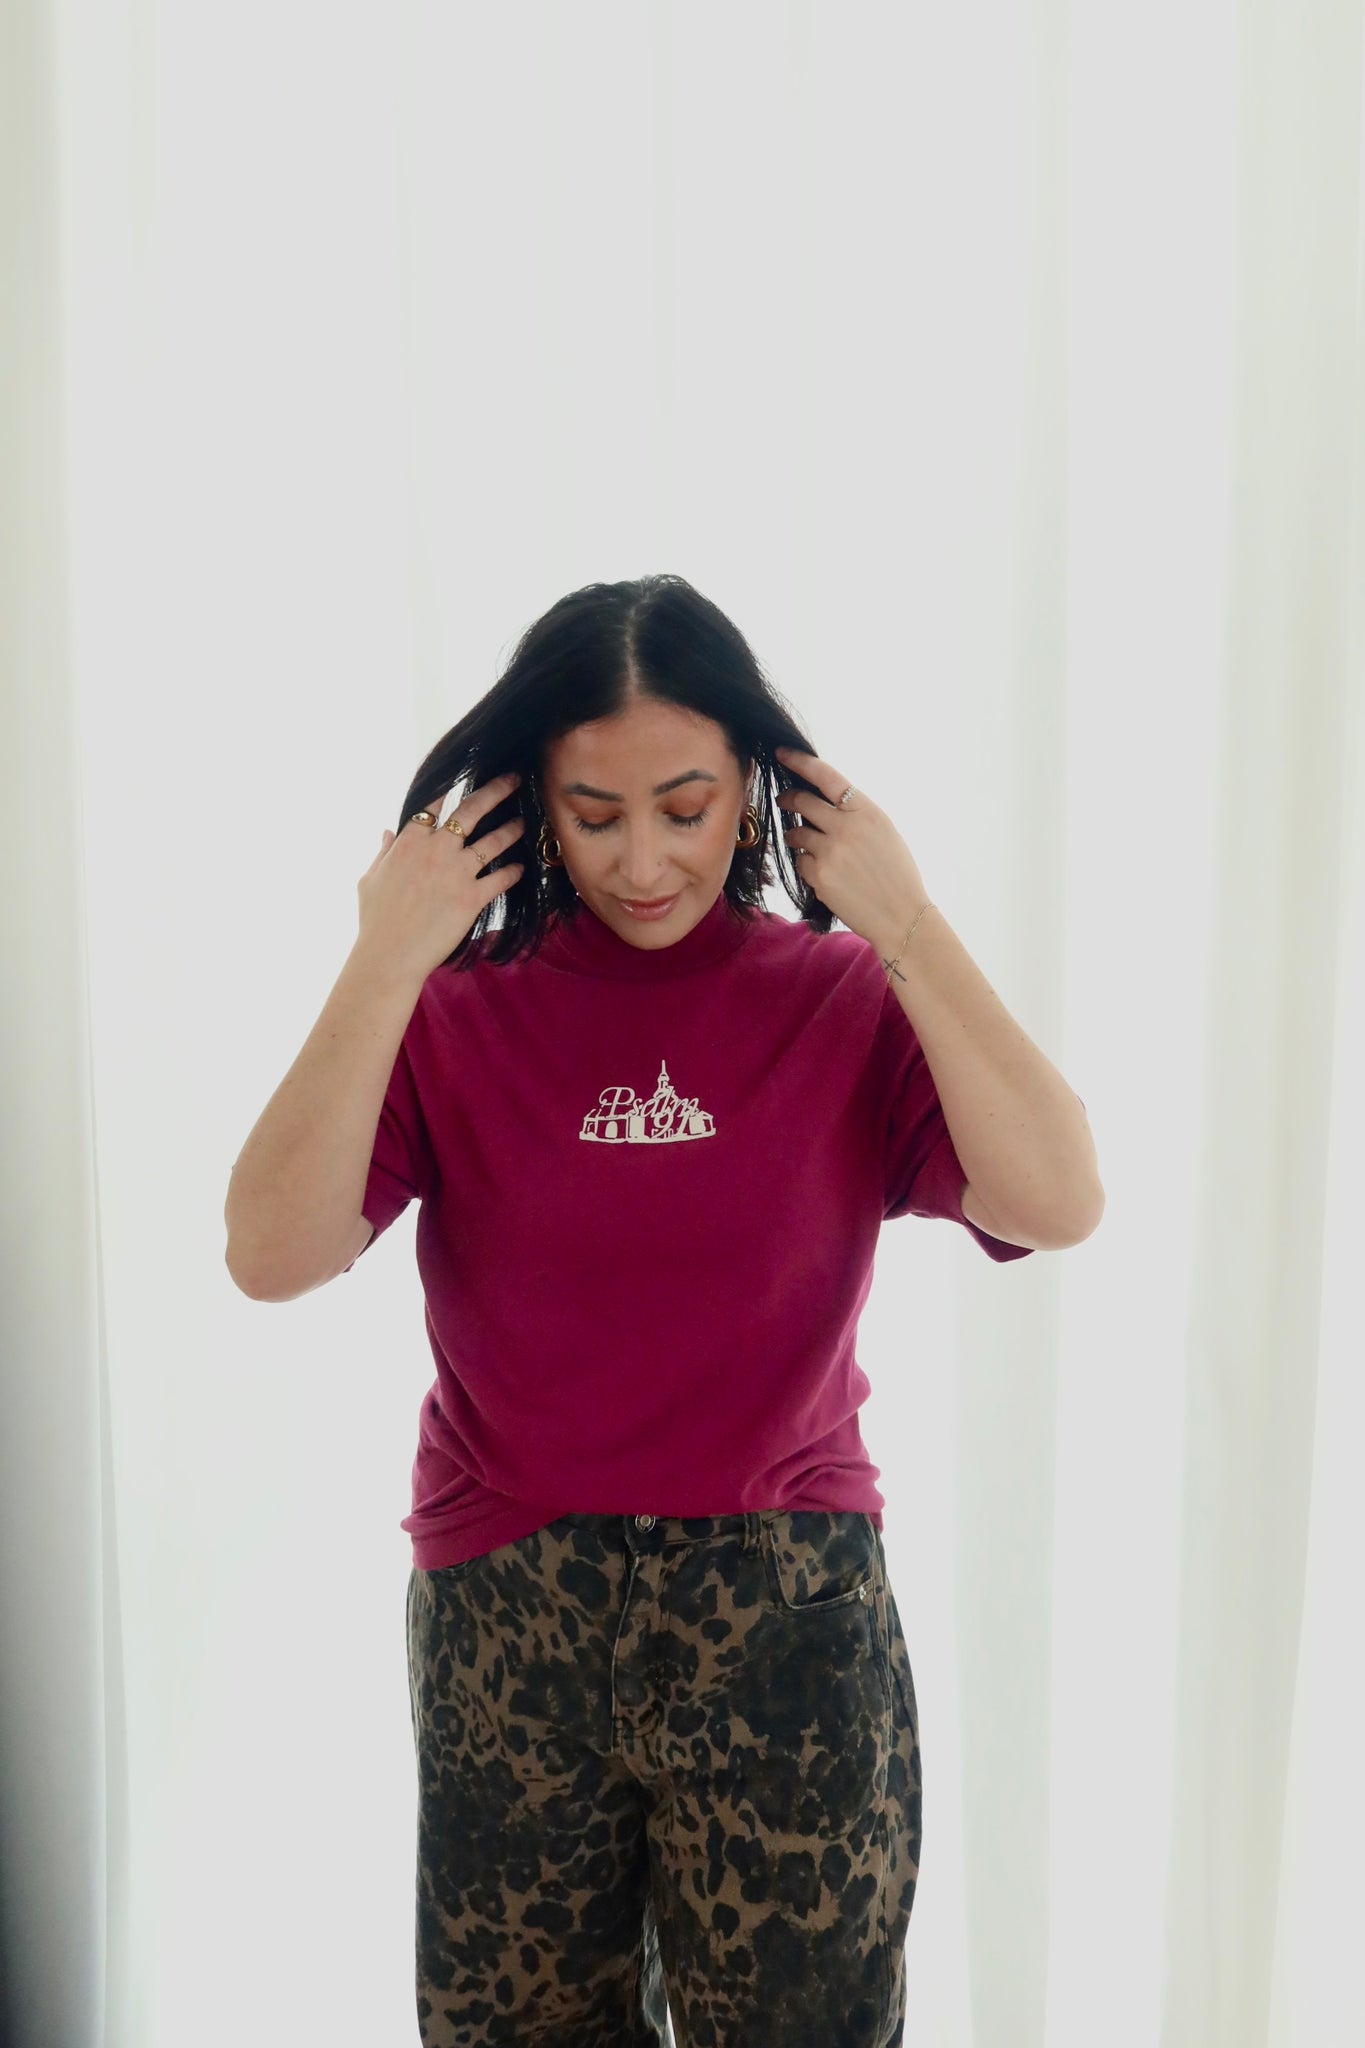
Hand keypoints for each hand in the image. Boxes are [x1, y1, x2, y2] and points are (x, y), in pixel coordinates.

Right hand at [356, 768, 526, 983]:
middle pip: (471, 810)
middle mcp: (435, 850)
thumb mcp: (370, 880)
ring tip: (524, 821)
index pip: (433, 806)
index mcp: (408, 843)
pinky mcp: (472, 897)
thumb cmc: (375, 921)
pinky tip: (521, 867)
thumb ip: (383, 853)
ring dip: (511, 829)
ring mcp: (455, 872)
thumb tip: (387, 833)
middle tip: (513, 779)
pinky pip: (500, 878)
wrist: (389, 955)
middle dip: (495, 791)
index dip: (450, 791)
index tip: (465, 778)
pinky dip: (512, 872)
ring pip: (492, 841)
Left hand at [774, 746, 930, 965]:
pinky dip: (807, 865)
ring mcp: (831, 851)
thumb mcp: (884, 832)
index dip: (801, 762)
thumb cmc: (896, 874)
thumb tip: (824, 801)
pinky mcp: (819, 875)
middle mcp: (847, 826)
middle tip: (784, 799)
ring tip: (809, 845)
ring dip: (797, 837)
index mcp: (867, 811)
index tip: (782, 752)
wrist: (902, 915)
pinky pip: (801, 861)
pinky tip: (825, 875)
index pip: (827, 776)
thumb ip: (855, 815)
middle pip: (803, 802)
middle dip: (788, 799)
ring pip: (797, 833)